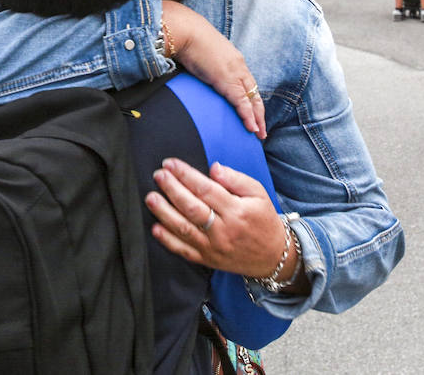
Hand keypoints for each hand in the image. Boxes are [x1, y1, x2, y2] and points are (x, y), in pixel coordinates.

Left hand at [146, 158, 291, 278]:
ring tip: (151, 197)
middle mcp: (223, 230)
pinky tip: (155, 227)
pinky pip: (184, 250)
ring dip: (164, 212)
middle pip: (191, 207)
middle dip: (171, 189)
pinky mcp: (207, 260)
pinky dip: (167, 240)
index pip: (206, 189)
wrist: (272, 256)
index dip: (186, 175)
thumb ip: (236, 179)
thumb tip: (214, 168)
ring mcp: (213, 247)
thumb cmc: (264, 220)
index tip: (171, 163)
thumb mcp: (258, 193)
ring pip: (183, 229)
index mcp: (236, 210)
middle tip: (158, 175)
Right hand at [162, 0, 265, 138]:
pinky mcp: (227, 80)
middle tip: (262, 130)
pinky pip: (241, 102)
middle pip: (255, 94)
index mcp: (235, 61)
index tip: (255, 113)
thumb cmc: (190, 41)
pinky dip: (247, 116)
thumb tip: (203, 73)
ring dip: (257, 119)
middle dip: (260, 113)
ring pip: (252, 100)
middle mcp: (239, 67)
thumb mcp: (204, 55)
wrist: (186, 32)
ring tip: (259, 134)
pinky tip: (251, 127)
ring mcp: (235, 73)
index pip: (248, 84)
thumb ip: (208, 66)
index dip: (252, 100)